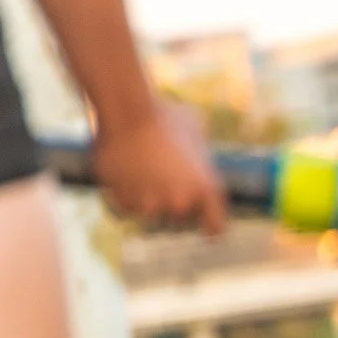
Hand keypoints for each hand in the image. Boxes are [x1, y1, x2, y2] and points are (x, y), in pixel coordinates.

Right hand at [92, 102, 226, 233]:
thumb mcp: (197, 131)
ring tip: (144, 175)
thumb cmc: (164, 114)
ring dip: (147, 203)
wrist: (126, 108)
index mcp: (206, 190)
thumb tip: (202, 159)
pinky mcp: (123, 202)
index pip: (214, 228)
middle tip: (164, 181)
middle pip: (180, 221)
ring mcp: (150, 206)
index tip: (201, 218)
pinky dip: (124, 196)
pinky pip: (126, 209)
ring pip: (151, 216)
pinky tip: (125, 174)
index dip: (207, 221)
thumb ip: (202, 155)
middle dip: (173, 207)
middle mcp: (181, 203)